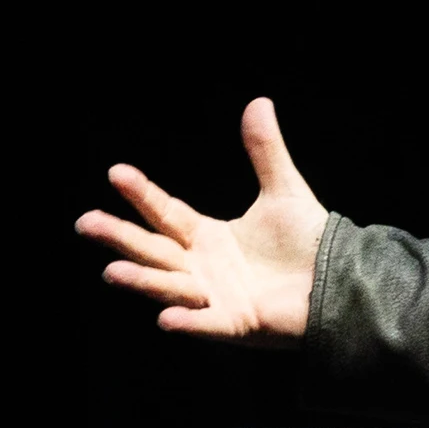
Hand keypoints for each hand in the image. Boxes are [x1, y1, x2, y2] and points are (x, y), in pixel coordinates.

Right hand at [75, 98, 326, 342]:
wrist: (343, 282)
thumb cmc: (310, 243)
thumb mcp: (282, 193)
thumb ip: (266, 152)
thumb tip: (259, 102)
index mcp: (208, 238)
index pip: (166, 213)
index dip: (142, 194)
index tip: (115, 172)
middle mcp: (202, 268)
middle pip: (154, 251)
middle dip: (120, 238)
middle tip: (85, 223)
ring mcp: (216, 299)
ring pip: (171, 288)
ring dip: (143, 282)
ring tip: (112, 271)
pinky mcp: (238, 325)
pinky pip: (209, 325)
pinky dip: (189, 323)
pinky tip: (167, 320)